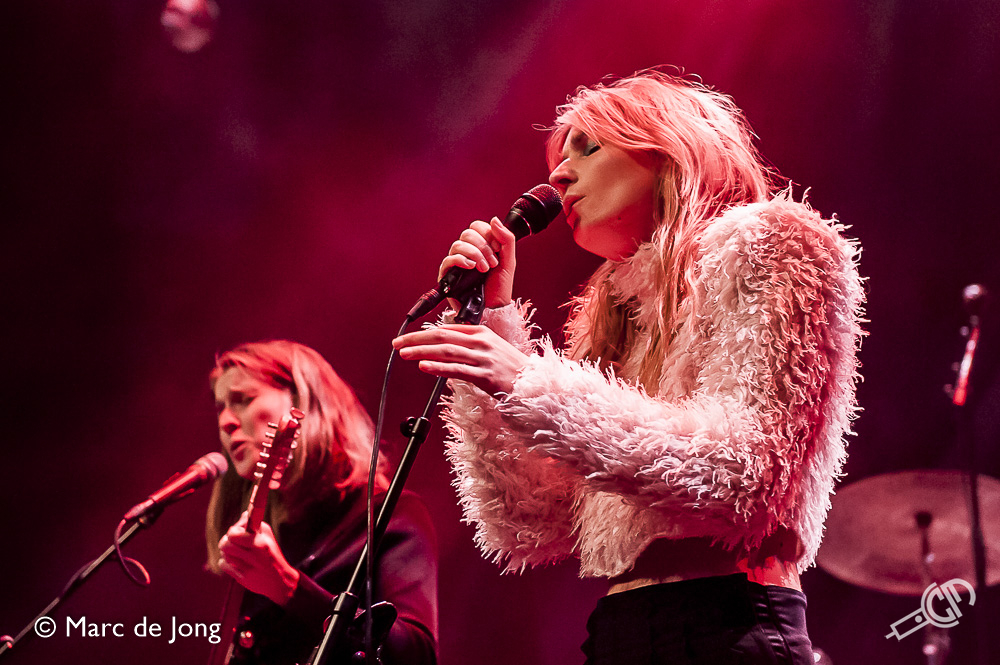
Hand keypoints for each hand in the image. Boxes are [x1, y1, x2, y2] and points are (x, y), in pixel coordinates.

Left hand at [218, 512, 299, 605]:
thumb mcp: (268, 537)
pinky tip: (234, 561)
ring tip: (233, 552)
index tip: (236, 532)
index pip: (233, 533)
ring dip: (226, 552)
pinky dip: (225, 562)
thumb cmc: (272, 554)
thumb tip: (243, 515)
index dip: (232, 531)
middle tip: (230, 542)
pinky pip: (224, 565)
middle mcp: (254, 556)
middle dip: (226, 541)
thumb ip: (255, 525)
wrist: (280, 581)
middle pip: (225, 544)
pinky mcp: (242, 579)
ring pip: (224, 554)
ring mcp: (248, 569)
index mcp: (260, 543)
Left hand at [392, 324, 527, 395]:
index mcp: (481, 333)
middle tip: (397, 344)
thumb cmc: (510, 368)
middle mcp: (482, 342)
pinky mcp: (486, 376)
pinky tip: (424, 366)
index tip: (406, 338)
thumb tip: (443, 345)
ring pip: (447, 351)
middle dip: (416, 339)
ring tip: (404, 354)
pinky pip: (458, 370)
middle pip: (443, 337)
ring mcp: (484, 359)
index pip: (447, 329)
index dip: (423, 333)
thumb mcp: (490, 349)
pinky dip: (439, 367)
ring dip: (422, 351)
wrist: (534, 384)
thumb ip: (468, 344)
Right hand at [438, 218, 516, 308]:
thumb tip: (494, 219)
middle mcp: (467, 253)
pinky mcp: (448, 275)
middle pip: (467, 234)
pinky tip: (471, 267)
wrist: (493, 309)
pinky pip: (448, 259)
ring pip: (458, 245)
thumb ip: (507, 239)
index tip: (498, 249)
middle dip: (483, 247)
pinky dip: (461, 260)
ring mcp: (456, 263)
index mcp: (480, 247)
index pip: (477, 227)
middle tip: (492, 263)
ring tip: (483, 269)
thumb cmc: (500, 288)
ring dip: (475, 254)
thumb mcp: (509, 261)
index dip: (488, 234)